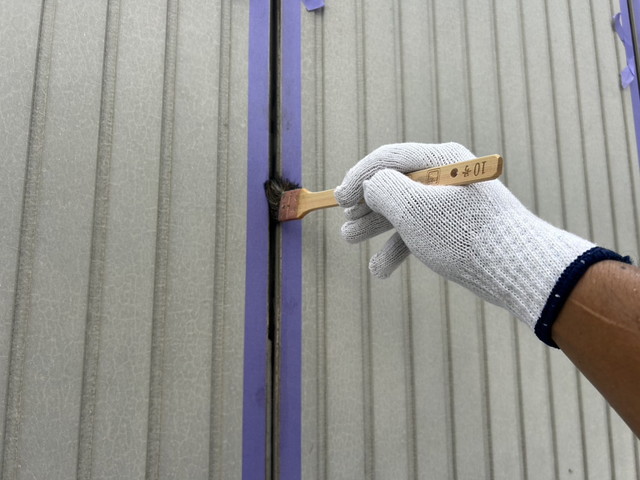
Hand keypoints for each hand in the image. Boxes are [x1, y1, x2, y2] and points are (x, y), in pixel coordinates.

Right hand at [335, 142, 602, 340]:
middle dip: (365, 205)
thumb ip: (382, 189)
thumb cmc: (464, 234)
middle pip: (396, 184)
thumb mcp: (412, 208)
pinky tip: (381, 269)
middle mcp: (447, 177)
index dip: (358, 177)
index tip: (338, 199)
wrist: (518, 267)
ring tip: (351, 241)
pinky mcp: (460, 229)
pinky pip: (422, 232)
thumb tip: (372, 185)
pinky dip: (400, 247)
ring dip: (376, 226)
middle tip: (344, 223)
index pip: (389, 159)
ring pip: (406, 210)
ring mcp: (454, 204)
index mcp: (440, 160)